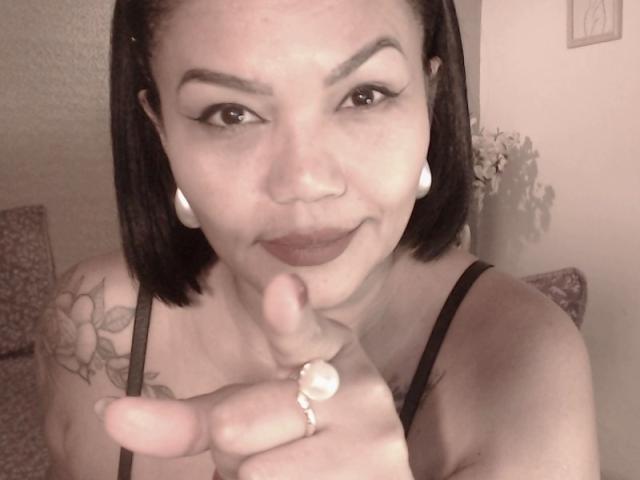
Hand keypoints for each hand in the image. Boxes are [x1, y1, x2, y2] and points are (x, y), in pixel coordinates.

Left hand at [99, 273, 413, 478]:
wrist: (361, 471)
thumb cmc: (299, 432)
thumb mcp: (253, 409)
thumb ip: (191, 414)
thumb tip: (109, 412)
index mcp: (329, 350)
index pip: (303, 330)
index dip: (289, 313)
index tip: (280, 290)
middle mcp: (359, 389)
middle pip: (236, 426)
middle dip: (234, 450)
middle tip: (271, 445)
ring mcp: (373, 445)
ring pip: (254, 477)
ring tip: (291, 471)